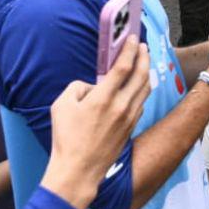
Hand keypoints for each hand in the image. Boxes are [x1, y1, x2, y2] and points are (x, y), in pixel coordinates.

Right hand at [39, 38, 151, 208]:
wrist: (79, 169)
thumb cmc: (66, 138)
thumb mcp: (62, 105)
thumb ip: (77, 87)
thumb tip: (93, 85)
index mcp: (104, 98)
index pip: (124, 67)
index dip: (130, 50)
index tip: (133, 39)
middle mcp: (122, 106)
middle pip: (141, 74)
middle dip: (144, 57)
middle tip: (143, 47)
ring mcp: (129, 117)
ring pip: (145, 88)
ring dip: (146, 72)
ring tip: (144, 62)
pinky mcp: (131, 126)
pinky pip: (142, 102)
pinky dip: (143, 89)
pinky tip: (138, 85)